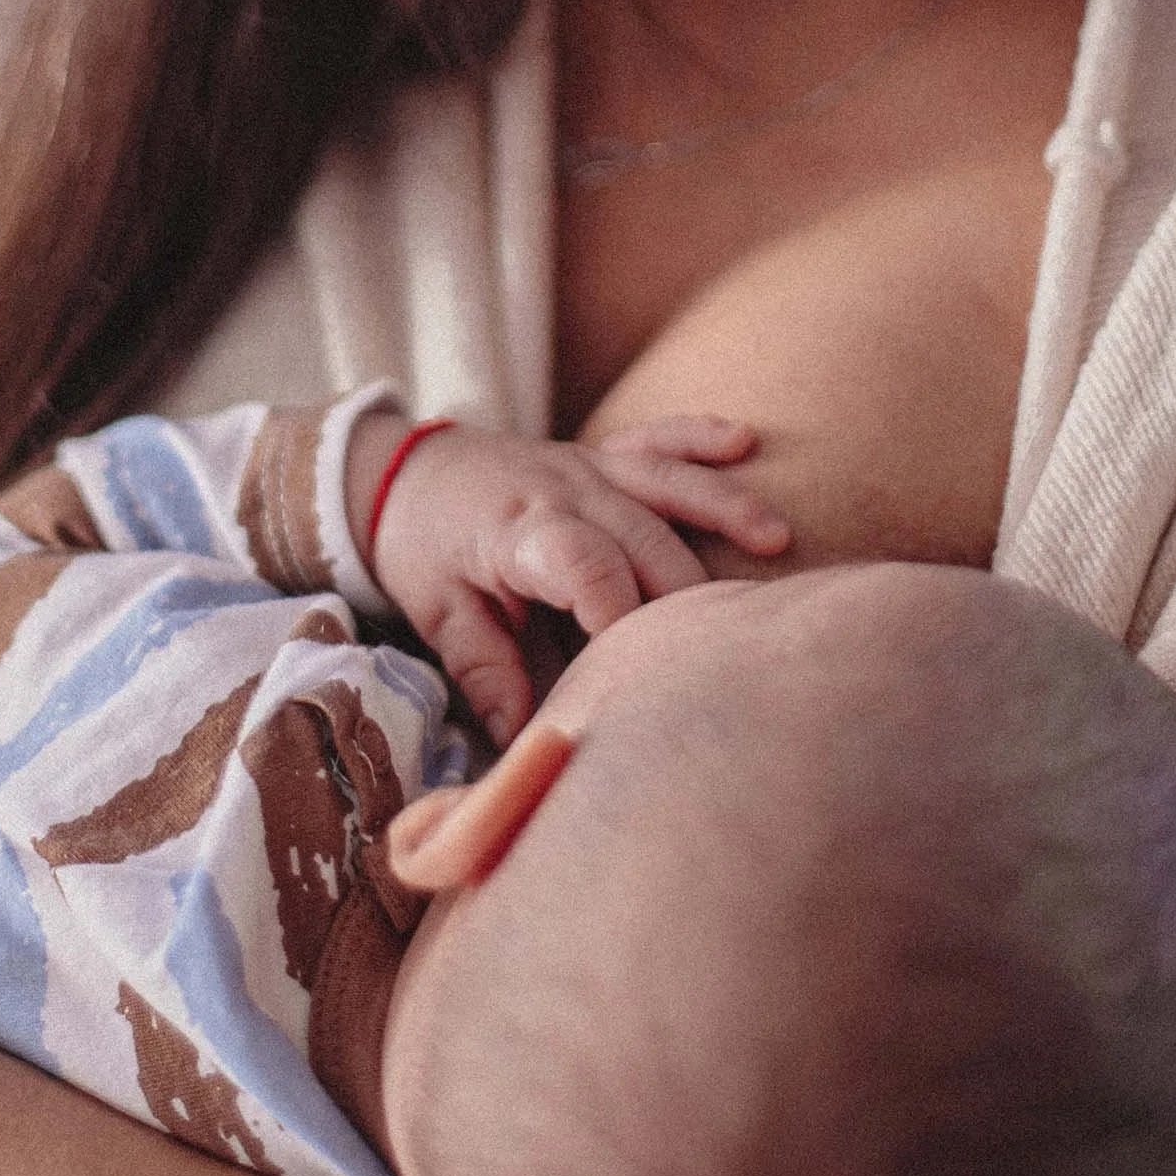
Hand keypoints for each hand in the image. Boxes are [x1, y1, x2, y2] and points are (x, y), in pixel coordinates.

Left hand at [350, 412, 788, 739]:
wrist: (400, 473)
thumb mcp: (438, 615)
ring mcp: (587, 466)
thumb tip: (524, 738)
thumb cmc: (423, 548)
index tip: (643, 661)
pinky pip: (657, 439)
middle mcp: (562, 489)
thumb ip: (485, 672)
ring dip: (722, 509)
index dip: (619, 609)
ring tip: (776, 541)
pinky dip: (699, 437)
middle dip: (685, 593)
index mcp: (519, 532)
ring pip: (665, 485)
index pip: (584, 563)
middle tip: (724, 646)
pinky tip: (745, 441)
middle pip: (643, 538)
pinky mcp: (602, 455)